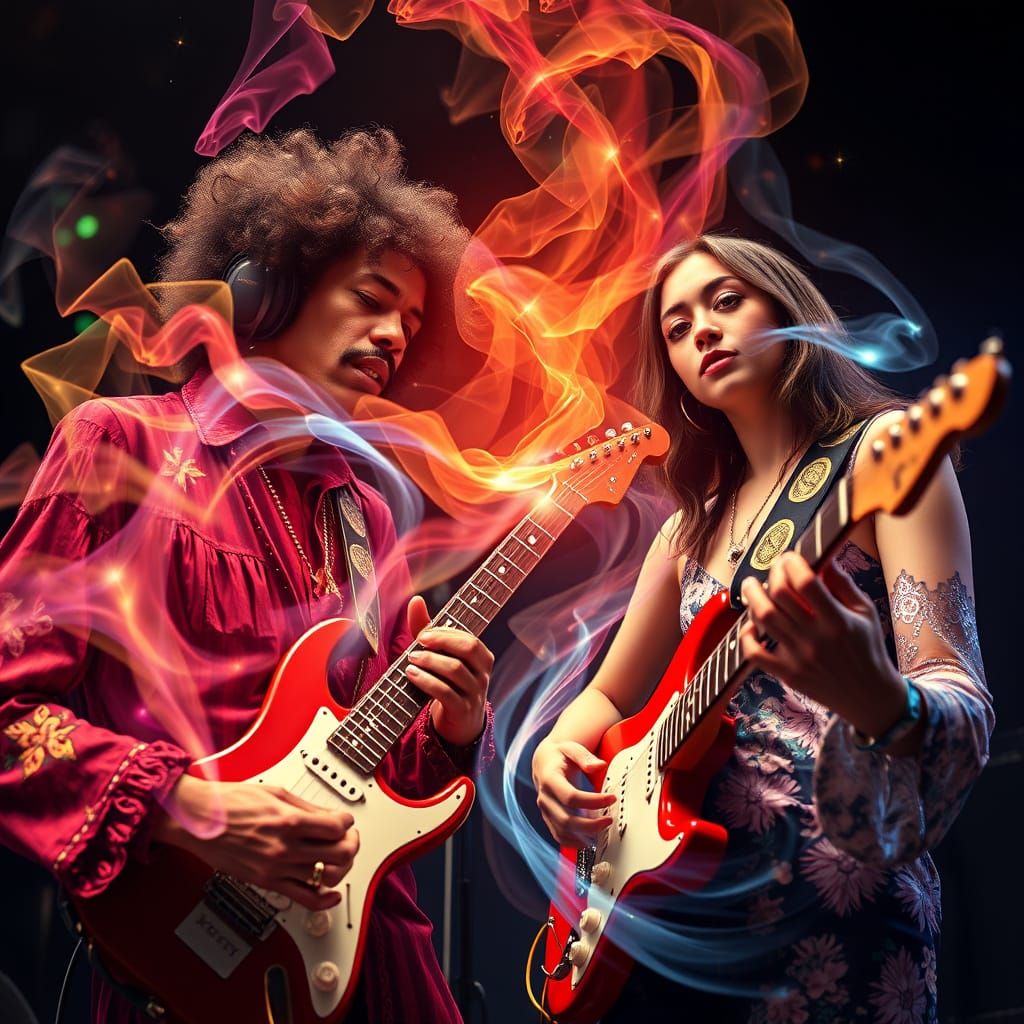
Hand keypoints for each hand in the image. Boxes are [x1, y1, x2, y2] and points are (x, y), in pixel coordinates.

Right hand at [155, 775, 358, 910]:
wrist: (199, 820)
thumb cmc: (230, 803)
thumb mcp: (276, 793)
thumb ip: (308, 808)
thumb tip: (332, 817)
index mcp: (289, 820)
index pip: (338, 827)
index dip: (347, 822)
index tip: (344, 820)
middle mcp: (285, 848)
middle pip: (340, 854)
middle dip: (351, 844)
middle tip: (348, 837)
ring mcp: (276, 869)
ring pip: (328, 878)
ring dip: (343, 867)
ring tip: (339, 857)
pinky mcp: (267, 883)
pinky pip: (304, 899)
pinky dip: (325, 900)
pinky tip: (332, 893)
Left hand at [405, 595, 492, 747]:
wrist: (459, 724)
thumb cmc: (448, 682)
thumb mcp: (440, 656)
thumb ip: (428, 629)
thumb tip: (415, 599)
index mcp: (482, 657)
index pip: (469, 638)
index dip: (446, 633)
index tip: (423, 633)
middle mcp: (483, 673)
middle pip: (469, 649)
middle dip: (442, 642)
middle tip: (418, 642)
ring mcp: (475, 693)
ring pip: (455, 670)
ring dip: (430, 661)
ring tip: (411, 660)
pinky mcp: (462, 710)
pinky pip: (446, 693)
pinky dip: (427, 681)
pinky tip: (412, 675)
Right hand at [532, 738, 615, 847]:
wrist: (544, 762)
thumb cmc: (559, 755)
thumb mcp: (571, 748)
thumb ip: (584, 756)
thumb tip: (600, 765)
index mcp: (549, 779)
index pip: (571, 797)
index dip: (593, 801)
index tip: (611, 799)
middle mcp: (545, 797)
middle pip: (566, 820)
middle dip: (590, 824)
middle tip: (609, 820)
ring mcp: (545, 810)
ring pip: (562, 831)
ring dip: (583, 835)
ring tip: (602, 830)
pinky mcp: (549, 818)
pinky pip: (559, 836)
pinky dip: (574, 842)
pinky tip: (589, 840)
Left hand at [739, 552, 906, 737]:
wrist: (869, 696)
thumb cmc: (868, 649)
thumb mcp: (865, 612)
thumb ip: (843, 584)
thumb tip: (824, 557)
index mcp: (838, 621)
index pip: (807, 583)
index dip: (792, 563)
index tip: (789, 556)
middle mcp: (816, 639)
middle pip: (780, 595)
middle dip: (771, 574)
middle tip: (773, 568)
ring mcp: (799, 657)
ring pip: (763, 618)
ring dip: (752, 596)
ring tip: (752, 586)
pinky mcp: (787, 673)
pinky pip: (754, 653)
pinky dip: (746, 636)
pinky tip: (751, 624)